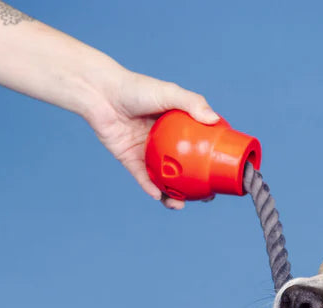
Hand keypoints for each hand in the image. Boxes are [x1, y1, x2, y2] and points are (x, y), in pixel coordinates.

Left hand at [85, 69, 219, 208]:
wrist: (100, 91)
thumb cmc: (135, 87)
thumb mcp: (168, 92)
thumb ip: (192, 103)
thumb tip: (213, 119)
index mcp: (178, 130)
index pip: (200, 150)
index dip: (211, 164)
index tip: (222, 176)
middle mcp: (165, 145)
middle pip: (185, 171)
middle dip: (196, 188)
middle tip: (205, 197)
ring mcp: (148, 154)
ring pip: (165, 180)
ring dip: (173, 196)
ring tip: (179, 204)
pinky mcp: (131, 160)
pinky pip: (143, 178)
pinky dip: (151, 188)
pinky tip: (158, 196)